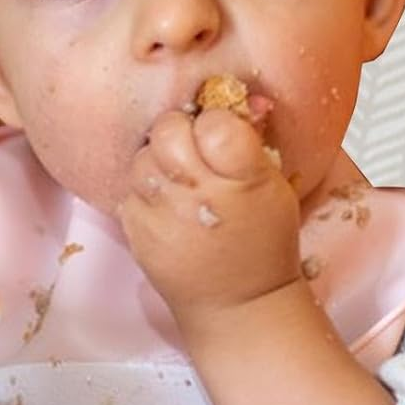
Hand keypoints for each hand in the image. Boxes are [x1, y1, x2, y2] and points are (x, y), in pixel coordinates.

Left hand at [118, 107, 301, 333]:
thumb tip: (240, 99)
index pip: (215, 124)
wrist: (239, 305)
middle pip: (168, 132)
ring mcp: (163, 217)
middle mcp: (200, 196)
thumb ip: (251, 143)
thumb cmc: (263, 242)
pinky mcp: (137, 234)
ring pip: (142, 158)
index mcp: (243, 181)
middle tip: (193, 149)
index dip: (216, 121)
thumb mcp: (275, 189)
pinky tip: (166, 205)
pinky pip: (129, 191)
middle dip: (180, 132)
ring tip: (178, 178)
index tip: (221, 134)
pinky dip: (145, 192)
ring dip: (158, 161)